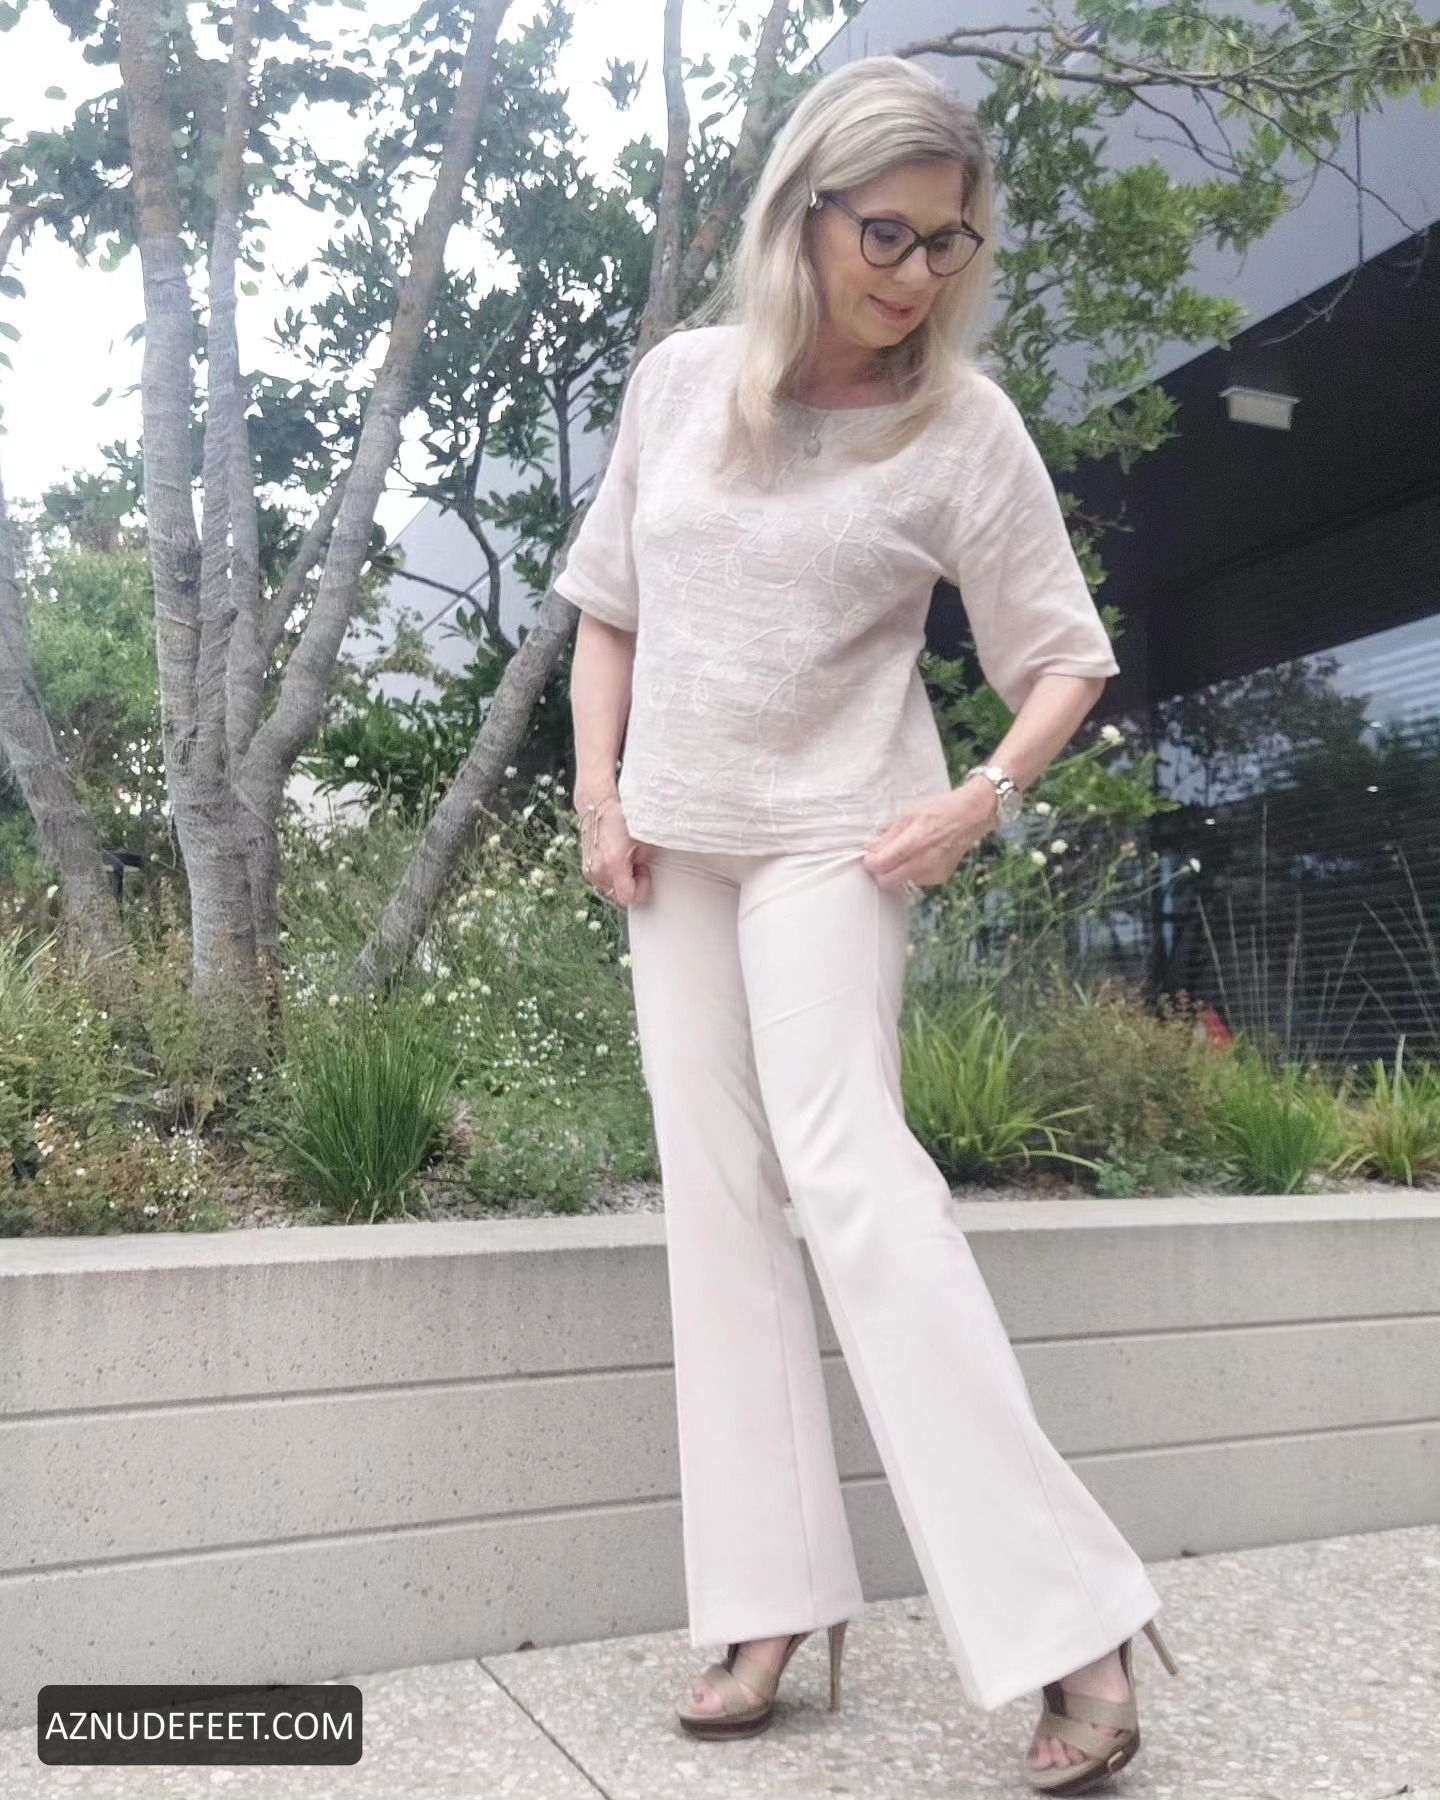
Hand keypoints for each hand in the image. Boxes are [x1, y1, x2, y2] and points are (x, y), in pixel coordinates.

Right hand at [577, 794, 653, 906]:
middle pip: (619, 895)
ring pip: (611, 889)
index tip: (645, 872)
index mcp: (614, 863)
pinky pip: (603, 881)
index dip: (641, 888)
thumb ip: (647, 861)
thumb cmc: (621, 818)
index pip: (629, 896)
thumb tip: (648, 871)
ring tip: (624, 859)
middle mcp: (599, 870)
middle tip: (636, 864)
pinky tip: (615, 859)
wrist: (598, 807)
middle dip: (631, 884)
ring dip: (620, 880)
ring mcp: (590, 871)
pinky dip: (611, 875)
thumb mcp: (645, 840)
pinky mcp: (586, 869)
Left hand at [860, 779, 997, 891]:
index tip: (869, 857)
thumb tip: (871, 849)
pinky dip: (912, 871)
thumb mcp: (908, 814)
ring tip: (907, 852)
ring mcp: (933, 872)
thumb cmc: (940, 810)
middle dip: (880, 872)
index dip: (870, 862)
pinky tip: (921, 855)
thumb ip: (888, 836)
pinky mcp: (940, 877)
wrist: (970, 815)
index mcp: (914, 842)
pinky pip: (916, 880)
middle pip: (888, 882)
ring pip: (901, 882)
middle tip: (881, 859)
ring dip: (897, 872)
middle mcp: (924, 862)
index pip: (880, 865)